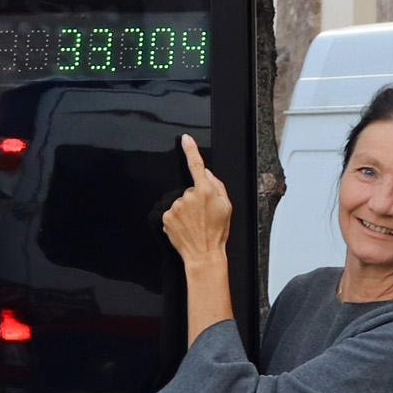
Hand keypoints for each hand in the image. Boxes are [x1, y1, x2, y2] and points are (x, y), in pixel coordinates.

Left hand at [162, 135, 233, 266]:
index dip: (191, 150)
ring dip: (185, 210)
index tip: (185, 139)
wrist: (203, 254)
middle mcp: (188, 196)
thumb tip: (208, 174)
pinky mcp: (166, 216)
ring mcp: (175, 206)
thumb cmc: (217, 233)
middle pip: (189, 190)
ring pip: (179, 201)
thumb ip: (217, 186)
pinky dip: (177, 218)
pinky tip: (185, 227)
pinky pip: (171, 212)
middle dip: (194, 199)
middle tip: (202, 215)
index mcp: (206, 191)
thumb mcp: (226, 207)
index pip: (197, 165)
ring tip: (194, 223)